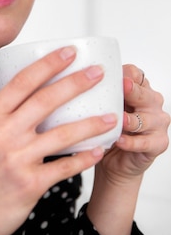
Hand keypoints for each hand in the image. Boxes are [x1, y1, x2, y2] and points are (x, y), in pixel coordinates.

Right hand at [0, 46, 118, 234]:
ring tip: (111, 117)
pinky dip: (84, 158)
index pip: (22, 81)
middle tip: (98, 73)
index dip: (49, 63)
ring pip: (62, 134)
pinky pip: (64, 167)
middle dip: (76, 82)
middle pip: (45, 100)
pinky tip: (98, 151)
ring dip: (90, 124)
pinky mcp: (28, 184)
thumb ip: (0, 111)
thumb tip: (20, 85)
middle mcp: (1, 133)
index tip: (70, 51)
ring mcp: (15, 159)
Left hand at [97, 65, 169, 182]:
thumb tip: (76, 78)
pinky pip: (145, 142)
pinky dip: (131, 142)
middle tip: (123, 87)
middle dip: (132, 91)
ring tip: (119, 120)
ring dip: (130, 120)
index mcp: (139, 88)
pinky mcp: (158, 143)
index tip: (111, 73)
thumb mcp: (102, 108)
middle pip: (143, 94)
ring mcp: (157, 123)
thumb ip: (97, 93)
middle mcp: (151, 103)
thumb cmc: (109, 129)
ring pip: (145, 119)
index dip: (125, 74)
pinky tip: (119, 140)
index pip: (135, 75)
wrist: (115, 161)